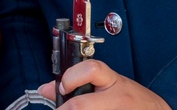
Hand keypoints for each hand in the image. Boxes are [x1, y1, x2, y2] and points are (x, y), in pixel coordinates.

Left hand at [39, 60, 171, 108]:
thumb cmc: (130, 99)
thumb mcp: (107, 84)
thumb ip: (78, 82)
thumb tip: (46, 89)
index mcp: (112, 81)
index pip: (91, 70)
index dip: (71, 78)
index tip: (62, 87)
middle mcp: (116, 99)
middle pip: (81, 105)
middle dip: (64, 109)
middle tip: (60, 109)